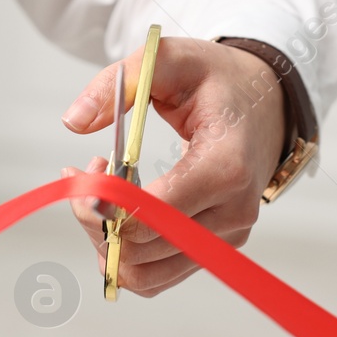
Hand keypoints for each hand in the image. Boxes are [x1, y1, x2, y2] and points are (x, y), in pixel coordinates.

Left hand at [60, 37, 285, 296]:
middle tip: (85, 171)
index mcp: (226, 167)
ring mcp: (224, 239)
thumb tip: (73, 122)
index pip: (156, 214)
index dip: (106, 204)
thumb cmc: (217, 81)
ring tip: (99, 190)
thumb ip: (119, 82)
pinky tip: (114, 211)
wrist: (263, 104)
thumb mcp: (169, 59)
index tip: (79, 174)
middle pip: (140, 248)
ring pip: (141, 272)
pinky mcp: (210, 252)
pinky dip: (121, 252)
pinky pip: (153, 277)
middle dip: (95, 215)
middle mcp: (232, 214)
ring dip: (103, 237)